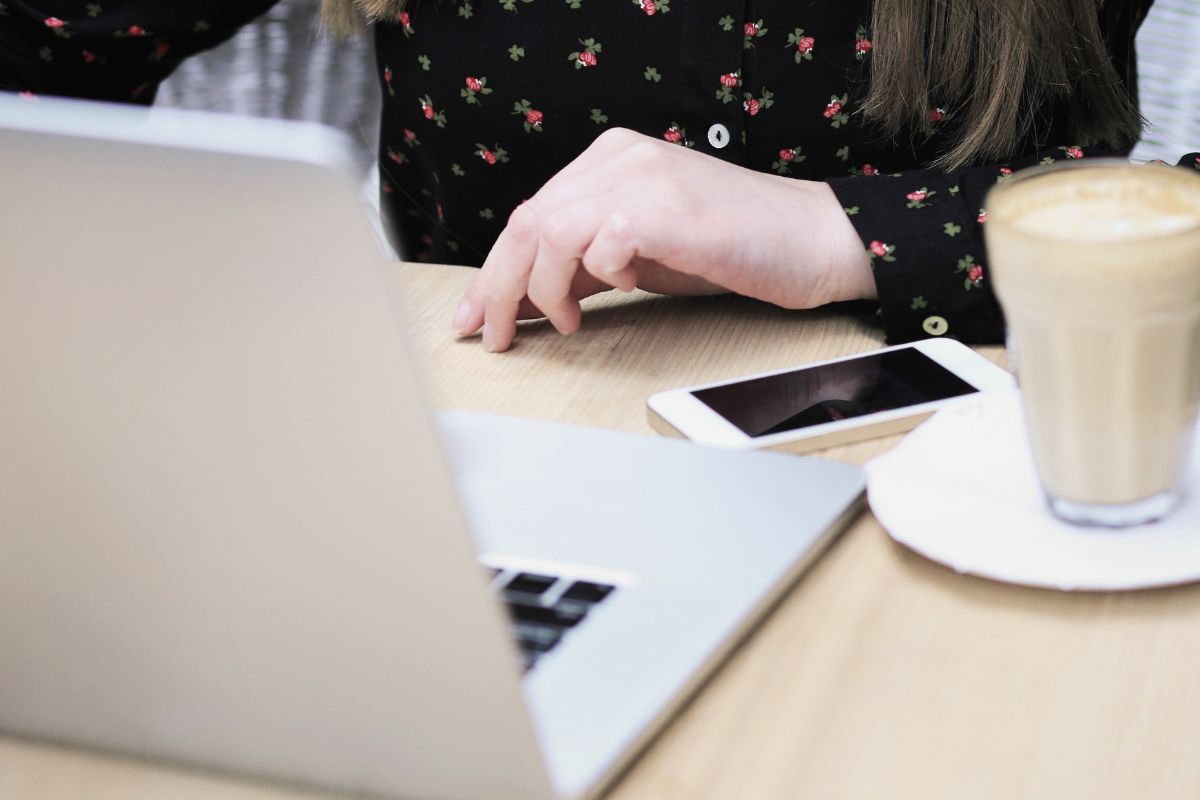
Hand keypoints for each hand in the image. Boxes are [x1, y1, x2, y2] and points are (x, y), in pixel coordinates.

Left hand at [452, 128, 873, 351]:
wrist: (812, 241)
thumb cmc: (733, 249)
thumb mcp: (640, 257)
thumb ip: (583, 269)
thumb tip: (525, 300)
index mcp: (609, 161)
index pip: (529, 216)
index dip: (492, 273)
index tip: (475, 318)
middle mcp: (619, 159)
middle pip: (526, 223)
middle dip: (498, 289)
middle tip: (494, 336)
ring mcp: (643, 178)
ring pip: (549, 232)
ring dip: (543, 289)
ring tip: (564, 323)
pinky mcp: (668, 208)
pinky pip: (600, 243)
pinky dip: (597, 276)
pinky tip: (620, 290)